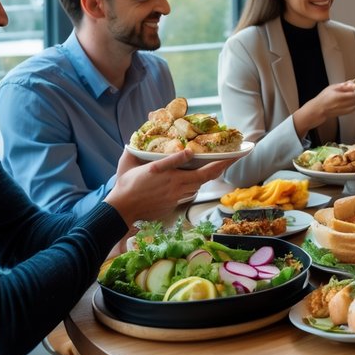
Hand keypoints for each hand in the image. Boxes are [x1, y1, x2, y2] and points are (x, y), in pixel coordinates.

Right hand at [106, 149, 234, 225]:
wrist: (121, 210)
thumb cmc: (125, 185)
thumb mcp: (130, 164)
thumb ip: (138, 153)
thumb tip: (142, 145)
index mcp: (168, 174)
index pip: (195, 167)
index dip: (214, 161)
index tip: (226, 154)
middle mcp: (175, 186)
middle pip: (204, 177)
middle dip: (220, 167)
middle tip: (233, 158)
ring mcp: (175, 197)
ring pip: (197, 187)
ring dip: (205, 177)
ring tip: (215, 166)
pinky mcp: (172, 205)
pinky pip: (188, 194)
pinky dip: (192, 187)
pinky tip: (193, 182)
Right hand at [294, 80, 354, 134]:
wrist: (317, 109)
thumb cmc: (323, 98)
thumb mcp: (332, 87)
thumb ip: (343, 85)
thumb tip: (353, 83)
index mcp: (338, 96)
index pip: (354, 94)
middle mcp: (341, 104)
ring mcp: (342, 109)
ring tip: (352, 96)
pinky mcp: (343, 113)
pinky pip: (352, 110)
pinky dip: (354, 105)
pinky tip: (351, 102)